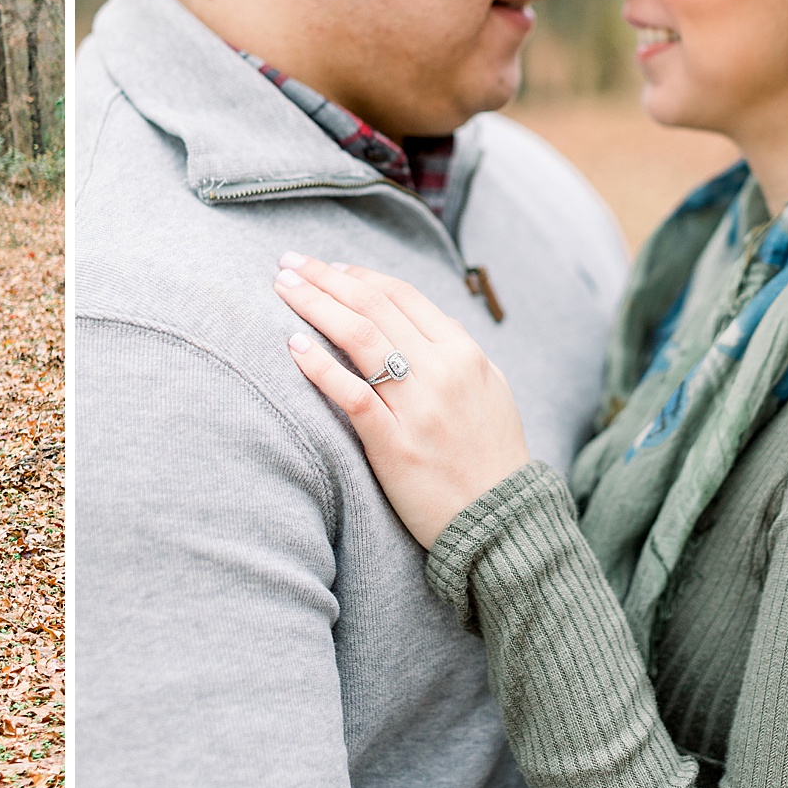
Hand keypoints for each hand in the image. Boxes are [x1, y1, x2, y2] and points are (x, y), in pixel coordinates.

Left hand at [274, 253, 529, 548]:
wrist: (504, 523)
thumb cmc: (491, 456)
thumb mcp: (489, 389)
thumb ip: (454, 352)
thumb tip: (417, 317)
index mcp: (464, 353)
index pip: (400, 295)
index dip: (358, 276)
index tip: (327, 268)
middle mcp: (442, 371)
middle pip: (372, 306)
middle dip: (324, 278)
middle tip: (288, 264)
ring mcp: (418, 407)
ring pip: (359, 337)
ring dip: (314, 305)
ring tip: (282, 288)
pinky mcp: (395, 444)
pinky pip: (351, 394)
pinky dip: (319, 366)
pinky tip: (293, 346)